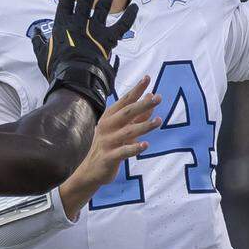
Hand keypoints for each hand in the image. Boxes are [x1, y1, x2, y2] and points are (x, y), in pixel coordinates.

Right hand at [33, 0, 136, 115]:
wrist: (75, 78)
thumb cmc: (57, 69)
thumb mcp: (42, 56)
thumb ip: (39, 44)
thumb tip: (35, 36)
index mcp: (62, 24)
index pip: (66, 2)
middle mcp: (79, 22)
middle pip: (85, 0)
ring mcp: (94, 29)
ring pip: (102, 7)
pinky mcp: (108, 38)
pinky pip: (122, 25)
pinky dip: (130, 16)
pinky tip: (134, 6)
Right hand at [59, 77, 160, 215]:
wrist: (90, 170)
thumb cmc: (108, 146)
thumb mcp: (122, 128)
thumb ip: (138, 114)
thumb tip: (151, 96)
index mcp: (110, 117)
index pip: (125, 101)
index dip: (136, 90)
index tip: (147, 78)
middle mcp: (107, 127)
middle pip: (127, 113)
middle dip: (142, 104)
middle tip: (158, 98)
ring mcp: (107, 142)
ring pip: (128, 132)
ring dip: (144, 126)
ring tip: (158, 121)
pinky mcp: (109, 157)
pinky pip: (123, 152)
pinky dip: (134, 148)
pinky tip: (145, 145)